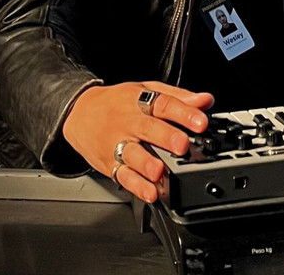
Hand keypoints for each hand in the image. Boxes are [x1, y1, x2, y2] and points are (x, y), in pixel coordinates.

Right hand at [61, 81, 213, 202]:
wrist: (78, 114)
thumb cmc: (116, 103)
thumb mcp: (146, 90)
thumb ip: (177, 97)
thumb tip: (205, 101)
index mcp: (139, 101)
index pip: (163, 104)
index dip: (184, 112)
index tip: (201, 120)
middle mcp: (128, 123)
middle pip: (148, 128)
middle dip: (166, 137)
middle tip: (182, 145)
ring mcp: (117, 144)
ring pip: (132, 155)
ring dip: (147, 164)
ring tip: (159, 171)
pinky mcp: (110, 165)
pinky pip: (124, 177)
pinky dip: (137, 186)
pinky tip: (150, 192)